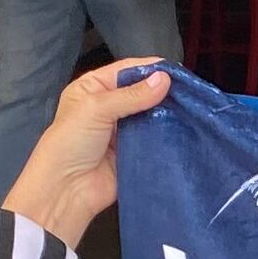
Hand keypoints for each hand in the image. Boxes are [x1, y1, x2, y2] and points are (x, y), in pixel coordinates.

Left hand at [1, 60, 172, 248]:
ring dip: (167, 112)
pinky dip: (166, 133)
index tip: (176, 69)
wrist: (66, 190)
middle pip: (141, 91)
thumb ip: (131, 95)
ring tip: (191, 107)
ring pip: (150, 114)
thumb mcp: (96, 109)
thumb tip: (165, 79)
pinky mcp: (134, 151)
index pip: (125, 71)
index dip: (149, 68)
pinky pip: (154, 137)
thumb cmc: (70, 143)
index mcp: (93, 89)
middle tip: (189, 90)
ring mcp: (123, 130)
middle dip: (162, 90)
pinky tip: (184, 127)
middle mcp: (108, 106)